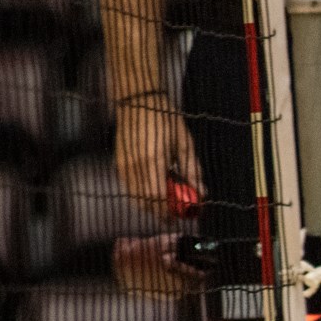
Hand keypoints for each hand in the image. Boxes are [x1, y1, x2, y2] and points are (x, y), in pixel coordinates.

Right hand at [115, 92, 204, 217]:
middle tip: (174, 214)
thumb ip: (192, 170)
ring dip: (150, 205)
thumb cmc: (166, 120)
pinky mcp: (118, 164)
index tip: (179, 217)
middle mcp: (135, 166)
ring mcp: (124, 165)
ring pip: (135, 197)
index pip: (157, 197)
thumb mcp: (185, 143)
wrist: (138, 103)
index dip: (167, 211)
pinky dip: (141, 195)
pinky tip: (154, 190)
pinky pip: (129, 188)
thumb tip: (201, 193)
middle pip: (145, 201)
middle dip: (159, 212)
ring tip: (166, 202)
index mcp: (153, 160)